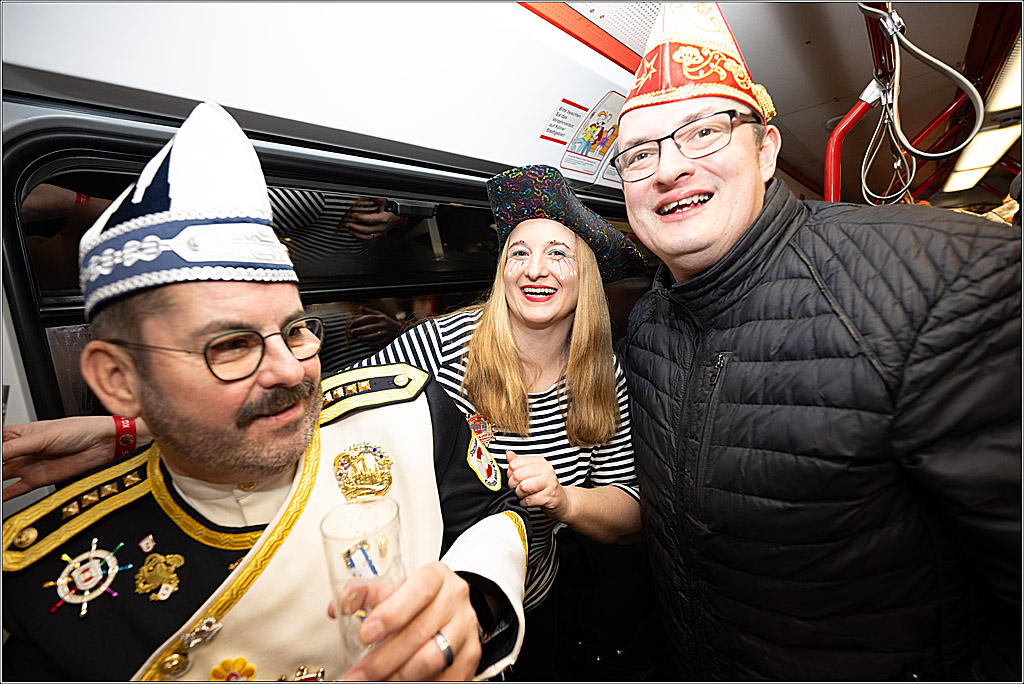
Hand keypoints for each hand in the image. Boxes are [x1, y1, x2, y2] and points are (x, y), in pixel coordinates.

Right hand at [2, 416, 147, 500]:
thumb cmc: (80, 430)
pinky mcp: (38, 479)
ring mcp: (29, 465)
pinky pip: (15, 490)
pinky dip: (4, 495)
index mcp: (21, 434)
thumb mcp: (43, 436)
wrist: (103, 444)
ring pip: (2, 475)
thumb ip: (16, 447)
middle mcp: (22, 450)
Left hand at [333, 561, 481, 680]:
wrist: (449, 608)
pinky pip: (444, 676)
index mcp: (437, 577)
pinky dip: (418, 683)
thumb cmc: (418, 599)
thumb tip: (338, 606)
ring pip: (433, 658)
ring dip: (399, 675)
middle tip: (359, 673)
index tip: (365, 633)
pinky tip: (399, 681)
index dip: (391, 613)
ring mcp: (466, 629)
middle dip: (384, 658)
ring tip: (377, 680)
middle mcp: (455, 601)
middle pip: (420, 632)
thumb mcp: (393, 588)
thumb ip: (365, 594)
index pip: (419, 590)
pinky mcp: (470, 656)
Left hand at [339, 197, 405, 241]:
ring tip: (350, 231)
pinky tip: (356, 235)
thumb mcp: (386, 203)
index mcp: (383, 219)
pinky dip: (362, 238)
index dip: (360, 218)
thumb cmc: (392, 211)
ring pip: (368, 237)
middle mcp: (382, 227)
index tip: (353, 215)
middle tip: (348, 224)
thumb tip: (371, 196)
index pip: (370, 219)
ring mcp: (380, 233)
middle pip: (367, 230)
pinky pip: (370, 240)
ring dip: (357, 235)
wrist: (398, 218)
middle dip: (356, 227)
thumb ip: (377, 199)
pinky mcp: (379, 236)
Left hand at [348, 306, 401, 348]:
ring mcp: (386, 333)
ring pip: (374, 335)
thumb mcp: (380, 314)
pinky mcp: (388, 340)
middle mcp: (383, 324)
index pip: (368, 318)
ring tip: (358, 338)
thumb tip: (360, 308)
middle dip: (360, 330)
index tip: (352, 323)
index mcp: (380, 317)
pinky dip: (374, 343)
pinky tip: (368, 343)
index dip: (359, 320)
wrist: (399, 329)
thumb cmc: (386, 321)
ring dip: (366, 337)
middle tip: (352, 332)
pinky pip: (380, 342)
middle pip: (370, 327)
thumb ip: (369, 311)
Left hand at [505, 450, 569, 519]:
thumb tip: (509, 454)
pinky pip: (529, 500)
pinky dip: (524, 503)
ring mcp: (549, 483)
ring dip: (519, 494)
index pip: (515, 463)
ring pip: (523, 487)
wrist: (560, 500)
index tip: (513, 479)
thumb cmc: (543, 486)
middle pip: (517, 475)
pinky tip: (527, 501)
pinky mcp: (549, 496)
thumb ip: (519, 463)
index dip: (510, 473)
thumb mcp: (531, 472)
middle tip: (516, 489)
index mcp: (539, 461)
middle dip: (513, 485)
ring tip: (522, 495)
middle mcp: (545, 470)